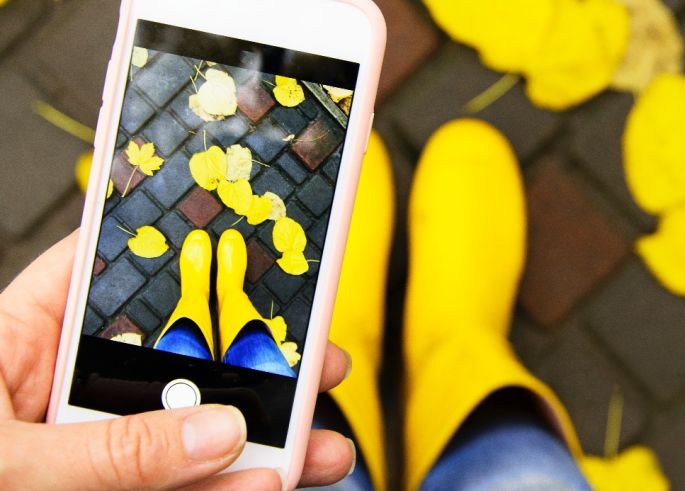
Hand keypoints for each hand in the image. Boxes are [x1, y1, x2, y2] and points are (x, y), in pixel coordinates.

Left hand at [0, 232, 353, 489]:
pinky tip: (271, 480)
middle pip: (176, 356)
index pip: (107, 274)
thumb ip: (106, 449)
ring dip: (261, 436)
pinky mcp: (123, 490)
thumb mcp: (4, 461)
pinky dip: (233, 486)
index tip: (240, 241)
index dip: (172, 250)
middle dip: (249, 359)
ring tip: (312, 441)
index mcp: (22, 342)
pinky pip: (187, 482)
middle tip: (308, 357)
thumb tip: (210, 430)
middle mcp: (71, 389)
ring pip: (194, 428)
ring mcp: (102, 445)